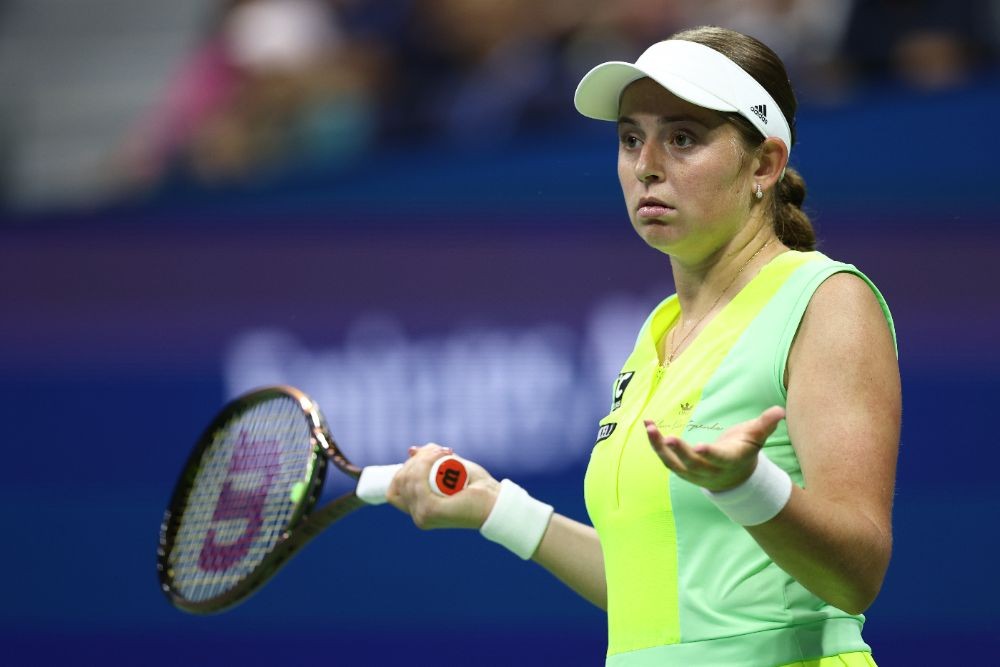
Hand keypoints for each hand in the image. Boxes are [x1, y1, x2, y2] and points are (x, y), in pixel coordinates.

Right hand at [386, 444, 500, 529]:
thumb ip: (432, 459)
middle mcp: (418, 516)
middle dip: (416, 460)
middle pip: (400, 480)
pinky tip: (437, 457)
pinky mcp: (430, 512)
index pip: (394, 489)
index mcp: (420, 509)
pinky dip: (424, 465)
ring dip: (422, 459)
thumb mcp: (451, 467)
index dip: (403, 470)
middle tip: (440, 450)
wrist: (496, 501)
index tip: (422, 457)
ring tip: (443, 452)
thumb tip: (411, 450)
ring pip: (407, 479)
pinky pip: (416, 483)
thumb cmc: (476, 486)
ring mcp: (422, 515)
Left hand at [645, 406, 785, 491]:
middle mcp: (710, 471)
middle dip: (680, 452)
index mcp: (731, 460)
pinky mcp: (682, 471)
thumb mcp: (756, 437)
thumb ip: (765, 424)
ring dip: (659, 447)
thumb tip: (780, 410)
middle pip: (693, 464)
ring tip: (650, 428)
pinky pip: (666, 459)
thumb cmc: (745, 449)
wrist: (735, 478)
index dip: (710, 454)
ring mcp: (694, 474)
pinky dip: (655, 445)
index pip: (720, 459)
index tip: (699, 447)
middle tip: (667, 438)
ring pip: (674, 464)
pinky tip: (648, 426)